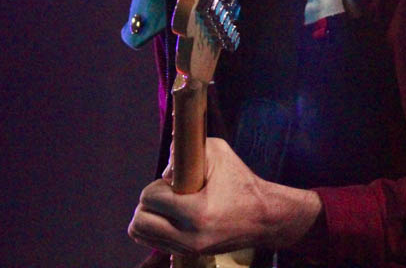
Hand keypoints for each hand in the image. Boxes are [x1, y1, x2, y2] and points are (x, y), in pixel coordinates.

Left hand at [127, 137, 322, 256]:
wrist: (264, 217)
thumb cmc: (242, 182)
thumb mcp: (219, 153)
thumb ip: (186, 151)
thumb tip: (163, 170)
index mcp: (197, 211)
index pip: (150, 198)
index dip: (156, 185)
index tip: (172, 181)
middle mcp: (190, 236)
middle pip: (140, 222)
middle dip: (147, 203)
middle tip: (165, 194)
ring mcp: (189, 249)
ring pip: (142, 235)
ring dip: (148, 216)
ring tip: (165, 205)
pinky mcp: (190, 254)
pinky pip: (155, 243)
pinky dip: (155, 228)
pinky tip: (169, 217)